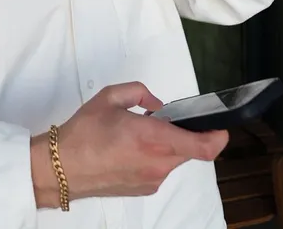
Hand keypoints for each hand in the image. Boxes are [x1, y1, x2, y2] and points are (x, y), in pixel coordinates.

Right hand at [31, 82, 228, 207]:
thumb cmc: (85, 132)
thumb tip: (156, 104)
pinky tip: (128, 149)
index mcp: (153, 138)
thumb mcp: (109, 97)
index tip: (220, 127)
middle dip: (181, 133)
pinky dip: (153, 156)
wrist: (62, 168)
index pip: (202, 146)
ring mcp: (152, 180)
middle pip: (187, 150)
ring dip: (165, 145)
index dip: (218, 137)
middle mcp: (158, 163)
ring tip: (135, 134)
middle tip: (159, 119)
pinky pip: (159, 169)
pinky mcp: (144, 189)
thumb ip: (138, 92)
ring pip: (172, 159)